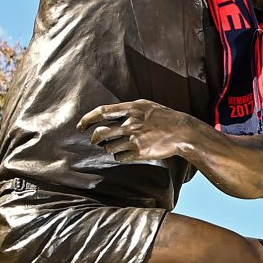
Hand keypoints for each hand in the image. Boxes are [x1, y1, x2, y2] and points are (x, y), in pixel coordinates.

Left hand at [79, 99, 199, 165]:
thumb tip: (109, 113)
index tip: (81, 125)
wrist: (182, 132)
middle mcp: (130, 123)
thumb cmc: (164, 117)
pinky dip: (119, 156)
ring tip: (115, 146)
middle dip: (95, 138)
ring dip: (108, 148)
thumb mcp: (146, 105)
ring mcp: (134, 138)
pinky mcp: (139, 152)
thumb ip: (128, 108)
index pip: (101, 112)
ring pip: (108, 147)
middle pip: (101, 133)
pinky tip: (125, 153)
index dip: (87, 119)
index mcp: (131, 108)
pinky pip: (119, 157)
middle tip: (95, 140)